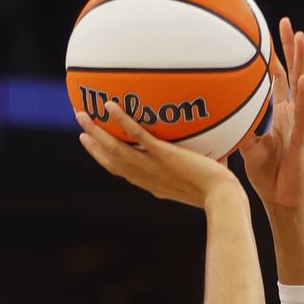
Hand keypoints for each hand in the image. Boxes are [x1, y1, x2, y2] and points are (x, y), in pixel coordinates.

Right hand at [77, 102, 241, 208]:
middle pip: (112, 160)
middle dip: (93, 144)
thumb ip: (195, 164)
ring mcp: (154, 166)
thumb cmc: (219, 192)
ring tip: (82, 114)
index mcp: (153, 185)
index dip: (105, 157)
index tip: (92, 144)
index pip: (123, 171)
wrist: (223, 198)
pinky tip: (111, 105)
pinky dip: (122, 121)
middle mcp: (148, 177)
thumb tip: (206, 147)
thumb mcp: (200, 179)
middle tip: (80, 126)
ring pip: (117, 149)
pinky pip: (138, 137)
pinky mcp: (164, 156)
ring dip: (97, 131)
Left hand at [240, 17, 303, 209]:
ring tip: (300, 36)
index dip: (274, 57)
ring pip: (302, 85)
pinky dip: (303, 96)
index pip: (278, 79)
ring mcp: (301, 122)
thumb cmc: (266, 176)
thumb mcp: (247, 147)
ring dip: (301, 60)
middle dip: (290, 47)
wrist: (282, 199)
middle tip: (286, 22)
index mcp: (280, 114)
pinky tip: (303, 79)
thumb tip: (218, 114)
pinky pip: (303, 113)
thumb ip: (238, 127)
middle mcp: (293, 112)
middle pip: (293, 72)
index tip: (267, 33)